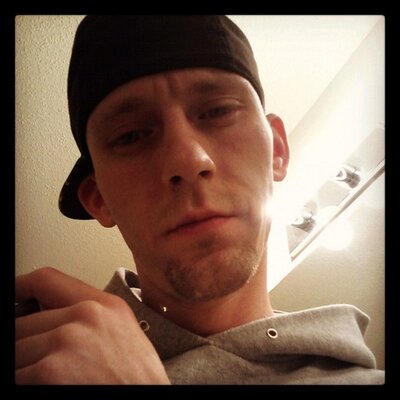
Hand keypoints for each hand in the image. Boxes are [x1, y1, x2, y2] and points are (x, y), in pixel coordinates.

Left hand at [15, 267, 169, 383]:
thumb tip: (49, 320)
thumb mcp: (120, 334)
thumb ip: (88, 319)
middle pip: (22, 323)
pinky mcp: (51, 371)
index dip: (19, 287)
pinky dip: (25, 383)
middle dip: (24, 345)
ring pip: (16, 351)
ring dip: (24, 367)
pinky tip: (48, 386)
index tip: (11, 296)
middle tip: (37, 361)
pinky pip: (16, 376)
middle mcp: (86, 316)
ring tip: (49, 378)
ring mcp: (67, 341)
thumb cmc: (137, 379)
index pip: (47, 280)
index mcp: (105, 305)